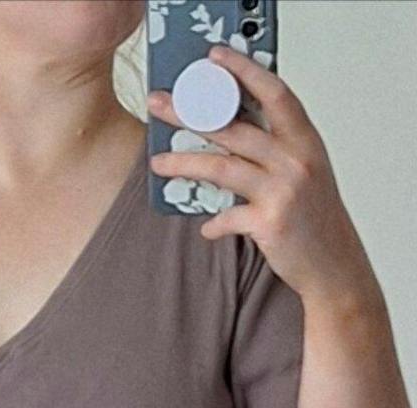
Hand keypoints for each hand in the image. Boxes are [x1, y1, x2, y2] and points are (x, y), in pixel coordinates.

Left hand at [147, 45, 376, 309]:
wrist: (333, 264)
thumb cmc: (315, 217)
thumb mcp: (305, 171)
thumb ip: (276, 148)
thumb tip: (230, 130)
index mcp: (305, 140)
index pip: (274, 93)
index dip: (245, 72)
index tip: (216, 59)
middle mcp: (296, 160)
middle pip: (234, 127)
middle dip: (191, 114)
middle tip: (161, 106)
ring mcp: (283, 191)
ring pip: (222, 168)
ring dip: (186, 164)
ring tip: (159, 163)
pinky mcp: (270, 223)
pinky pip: (229, 217)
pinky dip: (214, 223)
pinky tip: (207, 227)